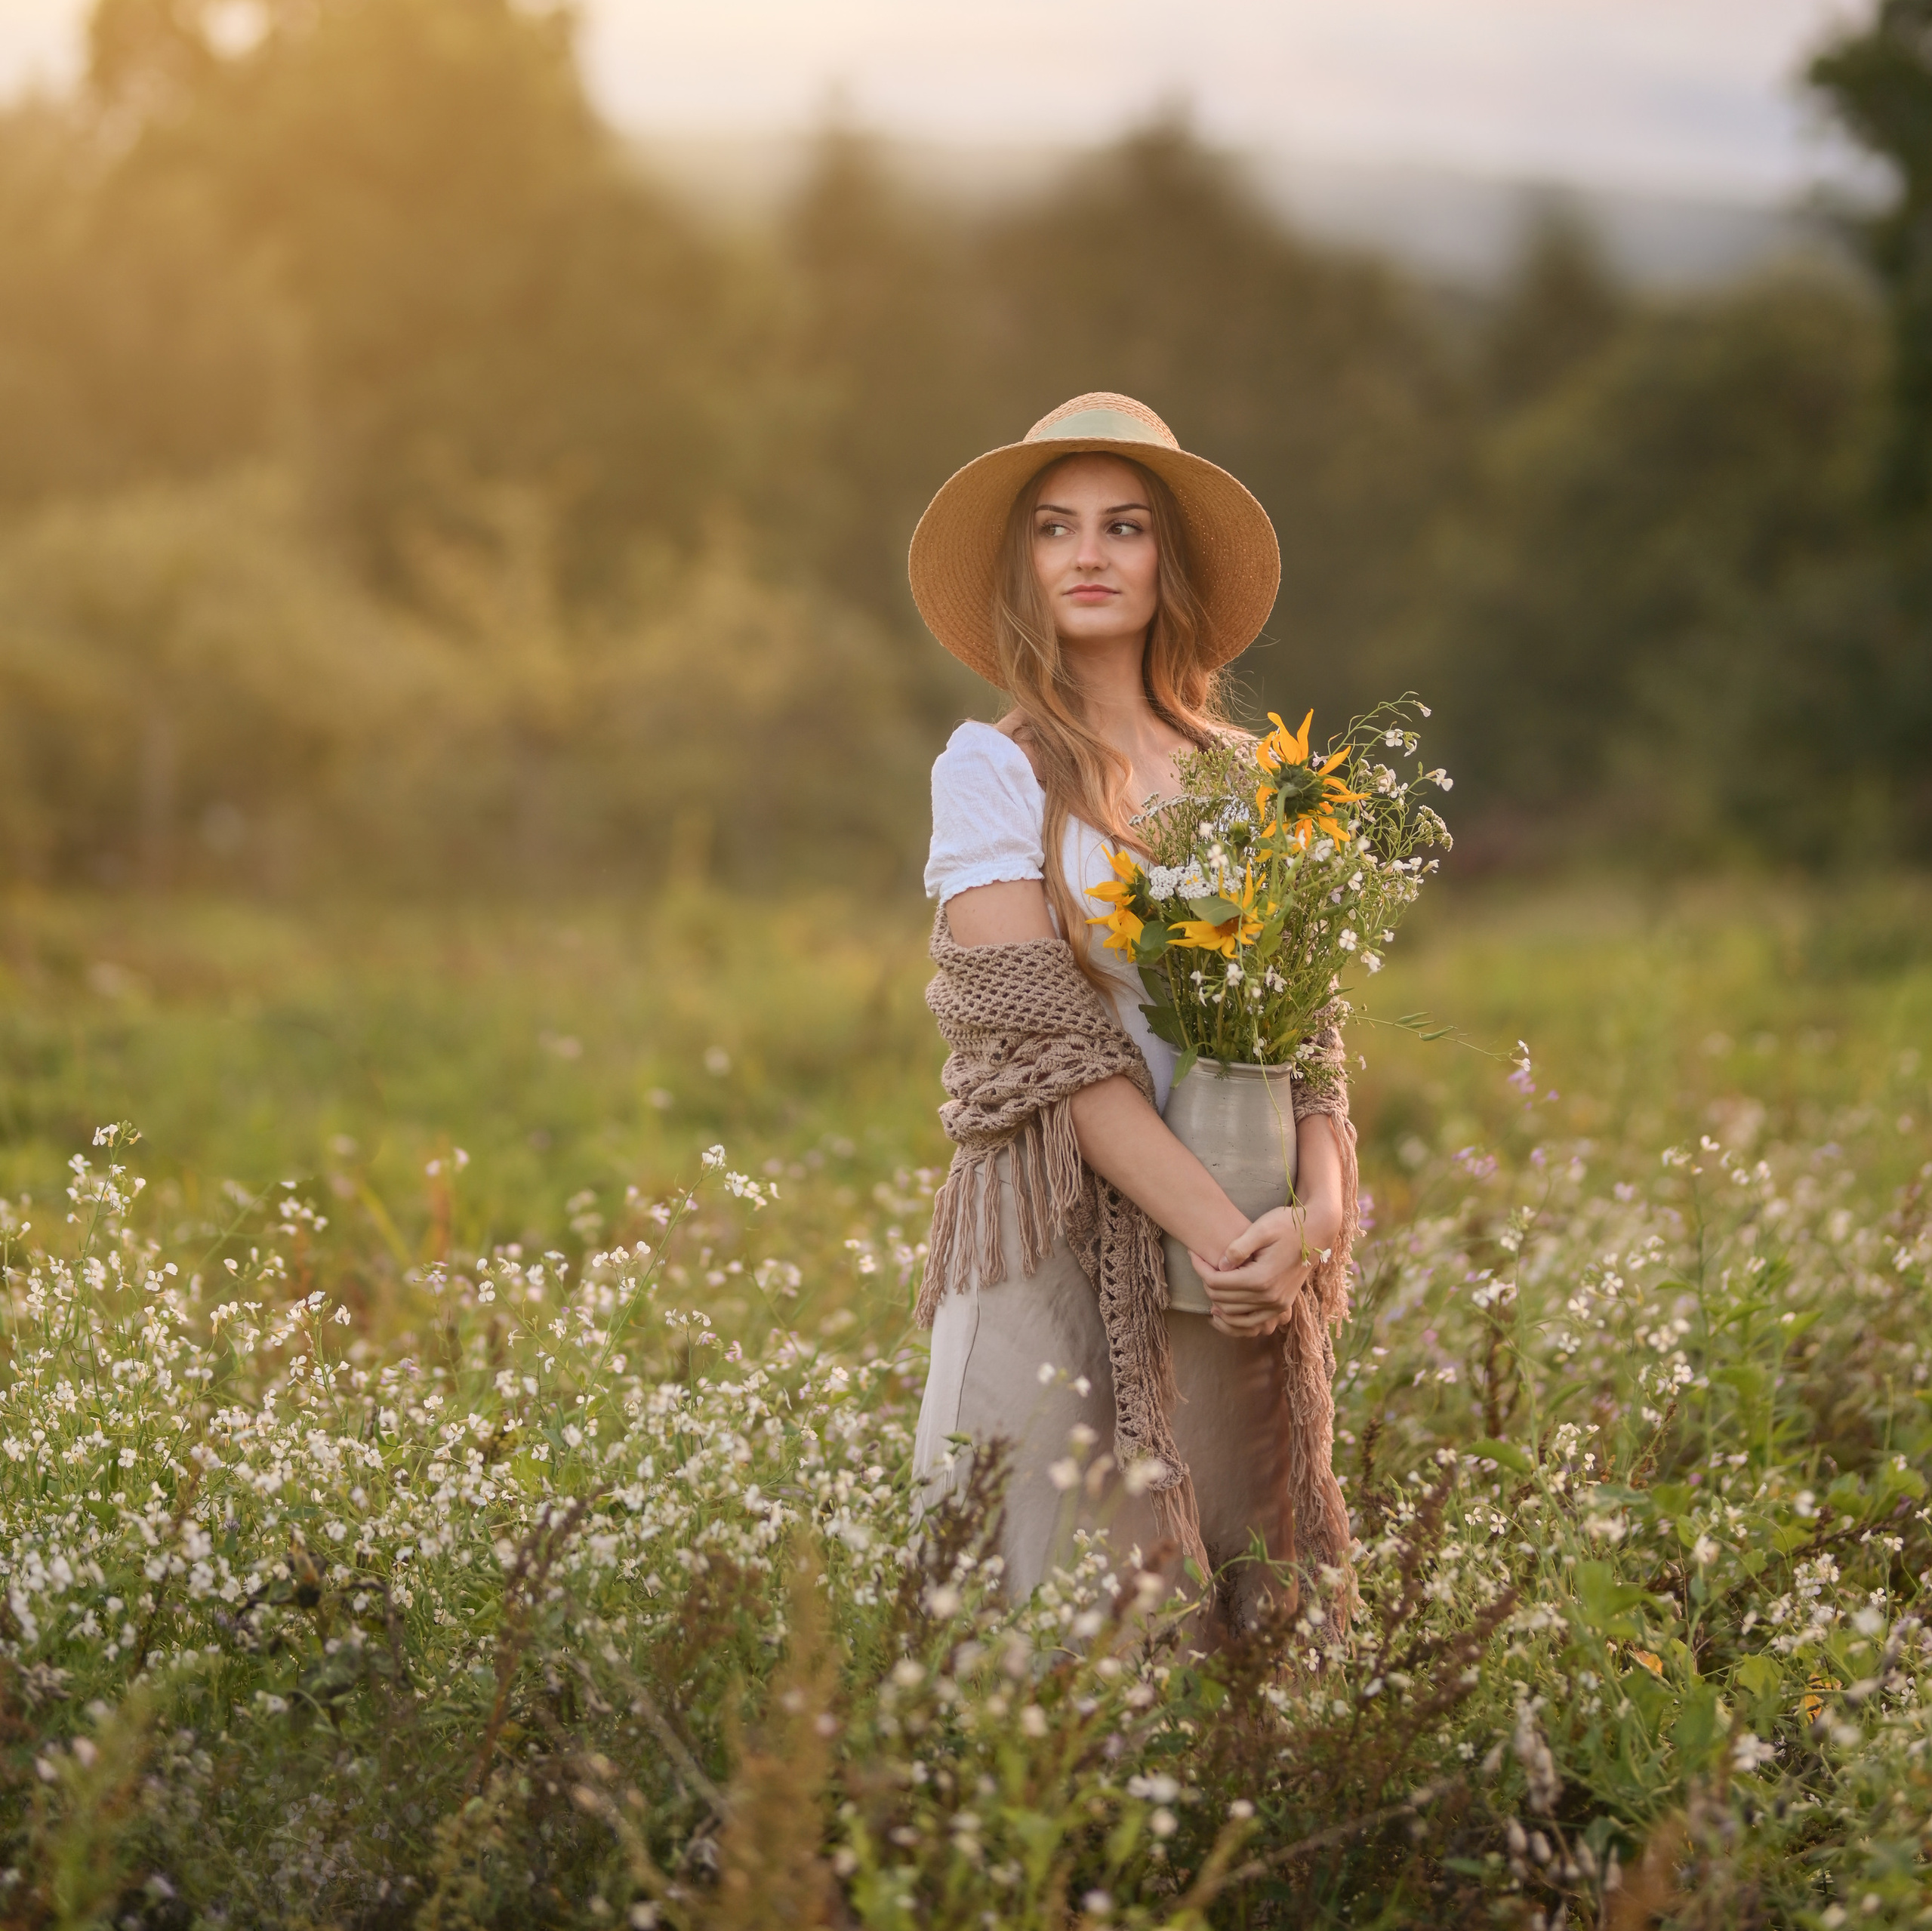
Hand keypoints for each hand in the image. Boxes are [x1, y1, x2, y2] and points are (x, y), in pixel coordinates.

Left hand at [1188, 1193, 1343, 1339]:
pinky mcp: (1282, 1306)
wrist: (1317, 1230)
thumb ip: (1238, 1248)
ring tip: (1207, 1285)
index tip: (1193, 1254)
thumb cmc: (1287, 1224)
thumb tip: (1220, 1266)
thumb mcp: (1261, 1228)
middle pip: (1222, 1300)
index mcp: (1262, 1278)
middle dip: (1206, 1283)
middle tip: (1199, 1264)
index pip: (1217, 1282)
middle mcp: (1270, 1297)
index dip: (1200, 1269)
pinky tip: (1221, 1310)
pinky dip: (1233, 1321)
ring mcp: (1278, 1305)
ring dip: (1216, 1304)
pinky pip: (1252, 1324)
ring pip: (1234, 1317)